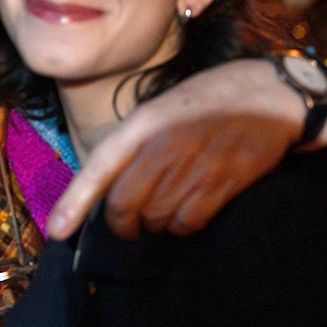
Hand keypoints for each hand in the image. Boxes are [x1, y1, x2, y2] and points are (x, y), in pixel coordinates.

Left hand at [44, 58, 326, 240]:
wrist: (270, 95)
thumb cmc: (208, 102)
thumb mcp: (161, 109)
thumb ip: (135, 143)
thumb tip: (110, 187)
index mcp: (143, 122)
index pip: (99, 165)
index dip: (74, 202)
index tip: (56, 231)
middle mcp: (163, 144)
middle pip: (123, 205)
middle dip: (122, 224)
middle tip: (130, 224)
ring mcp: (194, 165)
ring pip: (154, 218)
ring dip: (154, 224)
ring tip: (166, 208)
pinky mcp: (222, 183)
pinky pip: (187, 222)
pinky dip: (182, 226)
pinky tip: (188, 212)